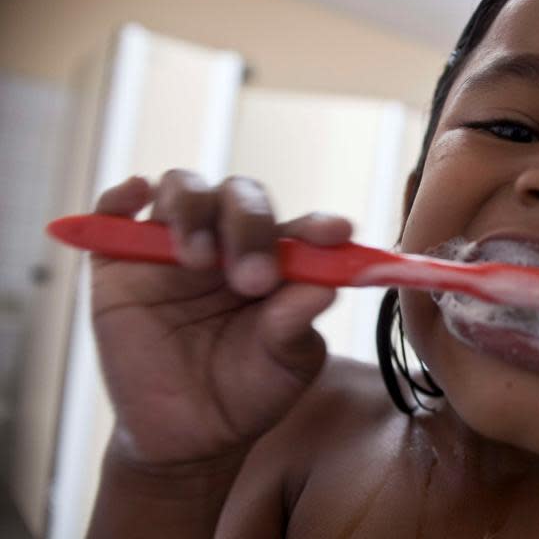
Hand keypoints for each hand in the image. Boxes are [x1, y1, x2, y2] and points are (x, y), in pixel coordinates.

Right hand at [90, 171, 350, 467]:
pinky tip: (136, 195)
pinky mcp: (121, 261)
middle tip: (255, 279)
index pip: (300, 227)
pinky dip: (121, 195)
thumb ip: (297, 325)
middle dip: (251, 226)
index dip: (318, 226)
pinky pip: (115, 211)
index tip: (336, 234)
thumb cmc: (249, 392)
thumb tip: (323, 289)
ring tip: (198, 261)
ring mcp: (175, 246)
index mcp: (279, 261)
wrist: (189, 436)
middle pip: (241, 198)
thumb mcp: (285, 365)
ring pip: (183, 189)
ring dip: (194, 210)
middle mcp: (230, 242)